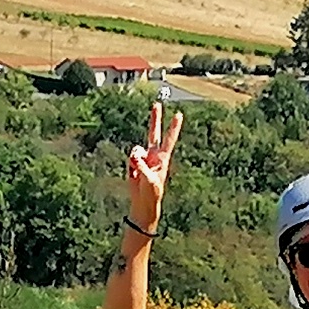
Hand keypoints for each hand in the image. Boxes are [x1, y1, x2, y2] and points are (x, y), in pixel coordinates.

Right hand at [125, 101, 180, 235]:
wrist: (143, 204)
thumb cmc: (152, 194)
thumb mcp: (149, 181)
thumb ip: (142, 166)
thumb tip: (134, 154)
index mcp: (162, 159)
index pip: (169, 140)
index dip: (173, 128)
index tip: (179, 114)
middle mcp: (154, 155)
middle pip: (154, 133)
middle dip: (155, 119)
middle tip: (157, 104)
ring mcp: (144, 159)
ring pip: (136, 149)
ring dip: (134, 157)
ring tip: (137, 171)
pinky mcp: (134, 164)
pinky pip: (129, 158)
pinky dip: (129, 165)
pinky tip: (133, 175)